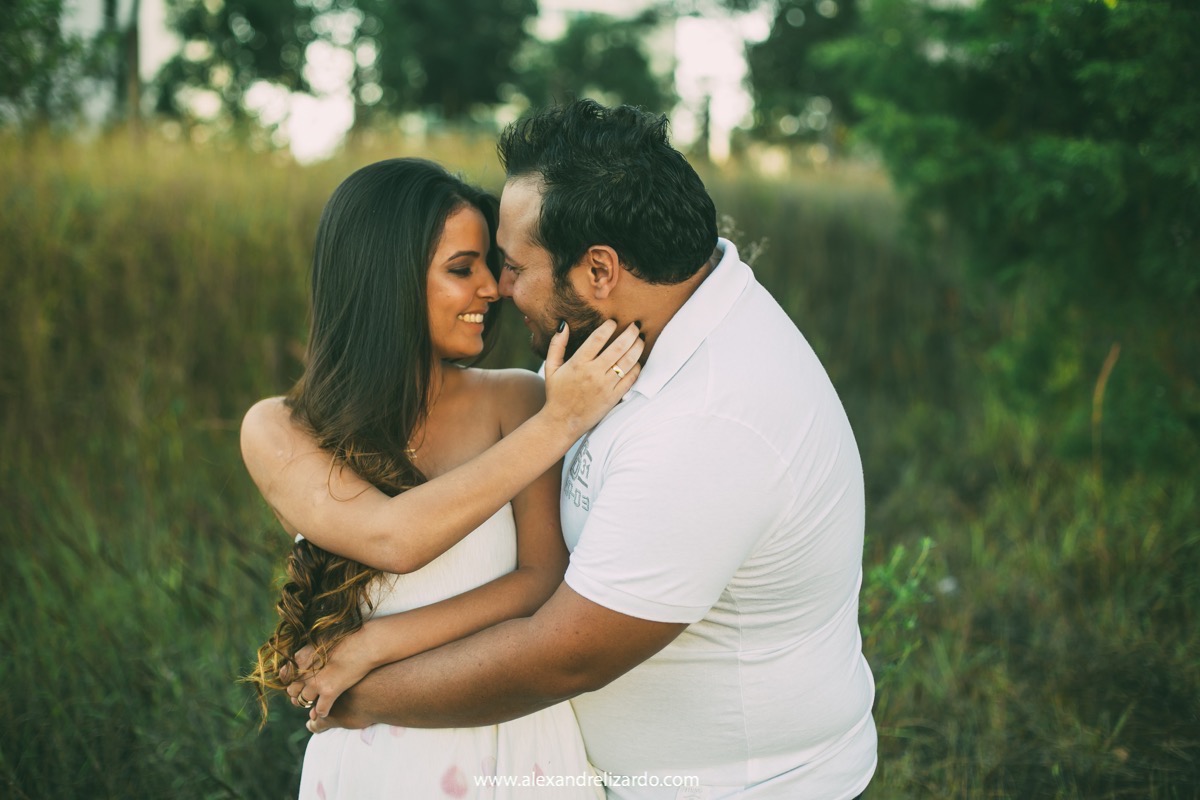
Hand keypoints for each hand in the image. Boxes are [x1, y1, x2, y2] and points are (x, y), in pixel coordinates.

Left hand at [281, 632, 376, 725]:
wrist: (365, 643)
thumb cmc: (347, 638)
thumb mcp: (320, 641)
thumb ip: (307, 653)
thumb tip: (297, 664)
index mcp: (300, 657)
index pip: (286, 676)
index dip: (294, 680)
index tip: (302, 682)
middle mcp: (304, 671)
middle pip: (292, 691)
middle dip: (299, 693)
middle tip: (311, 692)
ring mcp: (316, 683)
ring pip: (303, 702)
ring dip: (310, 703)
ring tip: (320, 699)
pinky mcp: (329, 692)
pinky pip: (320, 710)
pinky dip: (324, 711)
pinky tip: (330, 706)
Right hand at [542, 320, 642, 436]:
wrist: (562, 422)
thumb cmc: (556, 394)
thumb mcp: (551, 368)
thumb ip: (556, 345)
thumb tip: (564, 325)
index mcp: (578, 363)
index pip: (598, 338)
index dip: (608, 326)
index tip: (613, 321)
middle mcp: (593, 373)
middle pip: (618, 347)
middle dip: (630, 333)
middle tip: (635, 325)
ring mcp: (605, 385)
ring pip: (628, 361)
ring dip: (637, 347)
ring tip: (640, 339)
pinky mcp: (614, 397)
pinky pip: (631, 378)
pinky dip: (637, 367)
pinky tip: (637, 361)